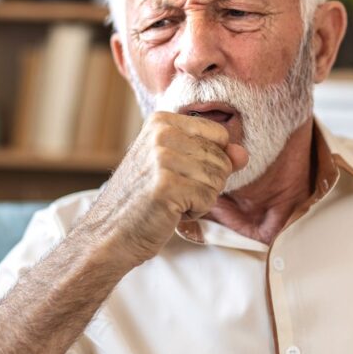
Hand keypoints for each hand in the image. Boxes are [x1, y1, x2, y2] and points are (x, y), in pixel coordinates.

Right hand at [78, 111, 247, 267]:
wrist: (109, 233)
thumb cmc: (143, 200)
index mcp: (162, 121)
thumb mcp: (175, 167)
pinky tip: (170, 211)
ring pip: (218, 179)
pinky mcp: (167, 185)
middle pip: (221, 158)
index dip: (211, 160)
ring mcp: (163, 158)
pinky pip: (208, 199)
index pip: (219, 134)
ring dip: (201, 198)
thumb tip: (243, 154)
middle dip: (206, 183)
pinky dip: (195, 212)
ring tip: (171, 201)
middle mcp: (162, 133)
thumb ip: (212, 155)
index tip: (181, 172)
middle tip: (173, 191)